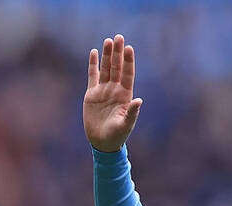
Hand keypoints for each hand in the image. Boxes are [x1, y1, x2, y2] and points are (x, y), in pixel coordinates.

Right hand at [83, 34, 142, 152]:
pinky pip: (92, 76)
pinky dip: (93, 64)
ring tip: (108, 40)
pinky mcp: (92, 94)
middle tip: (119, 37)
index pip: (128, 74)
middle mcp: (115, 90)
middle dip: (118, 53)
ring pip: (105, 69)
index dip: (128, 61)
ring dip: (106, 55)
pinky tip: (94, 52)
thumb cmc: (117, 136)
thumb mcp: (125, 125)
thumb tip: (139, 100)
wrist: (102, 142)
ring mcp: (104, 91)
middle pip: (117, 67)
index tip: (129, 48)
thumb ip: (132, 112)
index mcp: (125, 96)